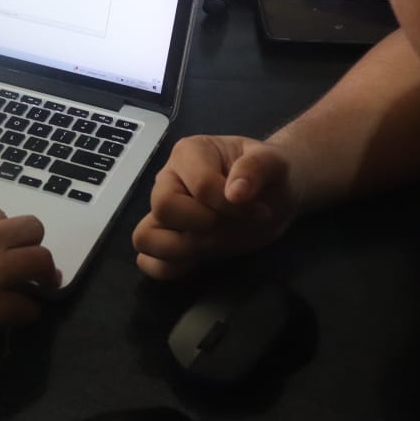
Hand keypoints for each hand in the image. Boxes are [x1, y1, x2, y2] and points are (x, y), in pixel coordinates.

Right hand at [133, 135, 302, 279]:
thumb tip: (235, 193)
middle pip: (164, 208)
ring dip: (182, 249)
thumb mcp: (274, 162)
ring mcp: (165, 213)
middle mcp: (168, 181)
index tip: (259, 210)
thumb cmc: (270, 173)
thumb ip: (256, 168)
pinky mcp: (170, 240)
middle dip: (206, 224)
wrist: (274, 196)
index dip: (230, 206)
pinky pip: (149, 261)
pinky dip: (168, 268)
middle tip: (233, 224)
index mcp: (189, 153)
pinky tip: (197, 261)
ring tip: (213, 244)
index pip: (200, 186)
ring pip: (145, 238)